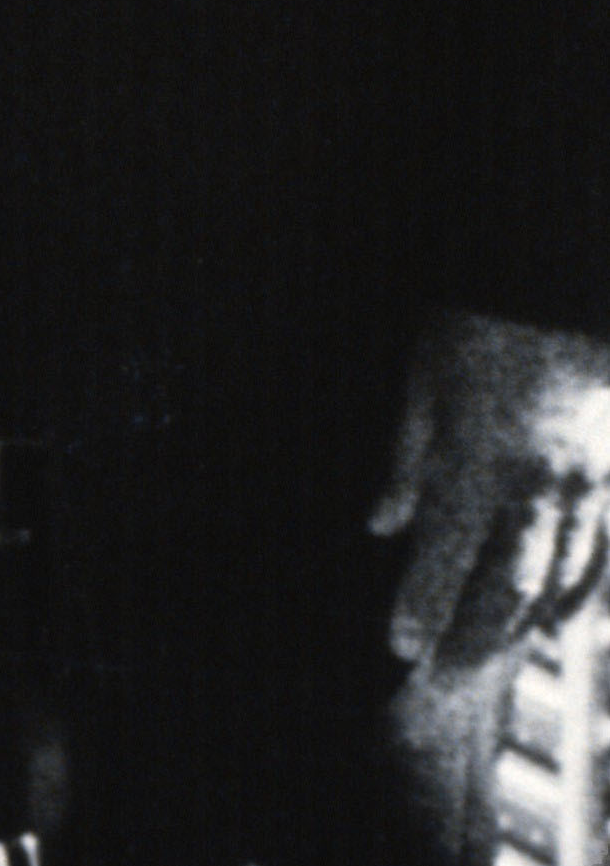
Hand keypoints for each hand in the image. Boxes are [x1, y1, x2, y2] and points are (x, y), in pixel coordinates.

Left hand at [369, 308, 609, 669]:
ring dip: (520, 627)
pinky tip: (556, 624)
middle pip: (505, 588)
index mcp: (477, 459)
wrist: (558, 290)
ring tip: (488, 661)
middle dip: (473, 638)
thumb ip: (405, 458)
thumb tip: (381, 524)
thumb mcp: (423, 377)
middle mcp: (532, 488)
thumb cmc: (481, 327)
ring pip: (555, 581)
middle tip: (442, 678)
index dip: (420, 606)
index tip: (399, 643)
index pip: (443, 555)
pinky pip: (598, 555)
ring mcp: (580, 489)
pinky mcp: (608, 481)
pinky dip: (578, 596)